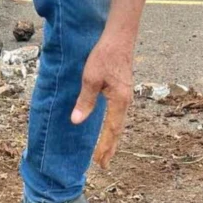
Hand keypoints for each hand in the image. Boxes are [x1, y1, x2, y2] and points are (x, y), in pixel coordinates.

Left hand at [71, 33, 134, 169]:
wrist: (119, 37)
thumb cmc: (105, 55)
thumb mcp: (91, 78)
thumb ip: (85, 101)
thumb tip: (77, 121)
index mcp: (119, 101)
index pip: (111, 130)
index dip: (105, 147)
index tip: (99, 161)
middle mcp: (125, 101)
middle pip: (118, 130)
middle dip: (110, 148)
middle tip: (103, 164)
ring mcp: (126, 96)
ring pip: (119, 123)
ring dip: (112, 139)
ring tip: (106, 152)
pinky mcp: (123, 91)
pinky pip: (118, 115)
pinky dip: (113, 127)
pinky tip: (109, 130)